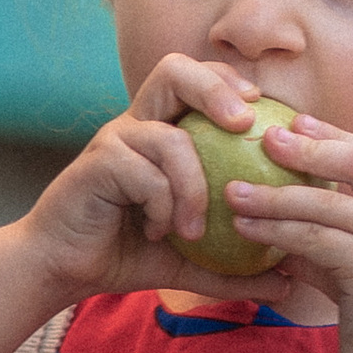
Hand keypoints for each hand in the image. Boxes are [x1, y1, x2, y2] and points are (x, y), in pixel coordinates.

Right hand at [16, 58, 294, 302]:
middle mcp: (137, 124)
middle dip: (216, 87)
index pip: (197, 80)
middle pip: (175, 69)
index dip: (230, 81)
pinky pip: (144, 173)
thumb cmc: (124, 254)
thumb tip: (289, 283)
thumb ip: (236, 268)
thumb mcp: (190, 262)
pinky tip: (159, 233)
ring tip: (193, 230)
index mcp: (160, 131)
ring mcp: (114, 140)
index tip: (262, 113)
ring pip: (169, 136)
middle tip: (245, 122)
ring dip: (192, 185)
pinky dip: (161, 205)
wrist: (62, 269)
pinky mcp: (96, 164)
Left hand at [221, 116, 352, 352]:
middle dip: (311, 145)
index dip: (337, 138)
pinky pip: (317, 238)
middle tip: (266, 137)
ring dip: (277, 195)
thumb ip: (339, 247)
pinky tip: (246, 229)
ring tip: (234, 190)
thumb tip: (291, 226)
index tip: (297, 124)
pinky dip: (278, 230)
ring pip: (330, 203)